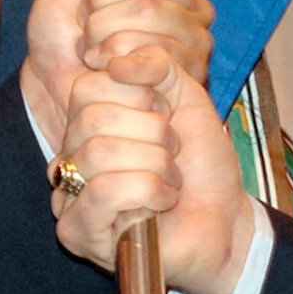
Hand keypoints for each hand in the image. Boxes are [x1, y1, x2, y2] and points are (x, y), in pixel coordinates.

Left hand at [21, 0, 214, 140]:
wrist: (52, 83)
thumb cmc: (61, 29)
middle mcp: (192, 4)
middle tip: (85, 18)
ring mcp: (196, 40)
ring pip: (150, 11)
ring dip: (103, 28)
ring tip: (91, 43)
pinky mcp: (188, 75)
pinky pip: (152, 50)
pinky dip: (115, 56)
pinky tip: (104, 66)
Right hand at [55, 51, 256, 293]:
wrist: (225, 221)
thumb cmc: (201, 164)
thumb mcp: (185, 97)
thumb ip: (155, 63)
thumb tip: (110, 61)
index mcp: (86, 121)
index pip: (88, 86)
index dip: (141, 94)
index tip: (167, 117)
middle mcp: (69, 156)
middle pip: (91, 119)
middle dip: (153, 132)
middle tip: (173, 153)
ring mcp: (67, 196)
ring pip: (98, 154)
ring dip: (156, 164)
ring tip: (170, 180)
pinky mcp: (76, 233)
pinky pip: (103, 192)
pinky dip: (148, 192)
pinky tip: (162, 203)